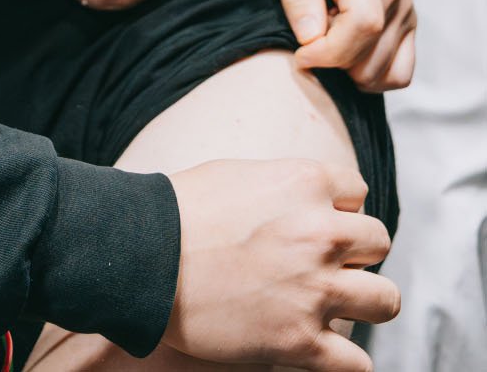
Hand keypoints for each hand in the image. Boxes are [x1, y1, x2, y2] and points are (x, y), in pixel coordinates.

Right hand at [165, 158, 397, 371]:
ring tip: (328, 303)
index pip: (357, 192)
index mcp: (304, 183)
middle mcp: (320, 233)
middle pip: (378, 242)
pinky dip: (342, 358)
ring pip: (385, 300)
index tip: (312, 222)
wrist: (141, 256)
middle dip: (353, 253)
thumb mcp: (235, 174)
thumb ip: (282, 186)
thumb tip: (303, 203)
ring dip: (361, 302)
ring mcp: (315, 290)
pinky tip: (316, 346)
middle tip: (318, 262)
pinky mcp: (302, 342)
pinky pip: (358, 362)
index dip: (335, 209)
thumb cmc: (178, 211)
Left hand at [258, 0, 416, 90]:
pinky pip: (400, 72)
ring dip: (348, 69)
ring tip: (325, 38)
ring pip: (386, 69)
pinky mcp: (408, 25)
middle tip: (306, 40)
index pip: (362, 22)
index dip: (330, 51)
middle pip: (372, 51)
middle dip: (333, 62)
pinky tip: (345, 54)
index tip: (300, 55)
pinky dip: (370, 76)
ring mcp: (405, 7)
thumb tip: (311, 37)